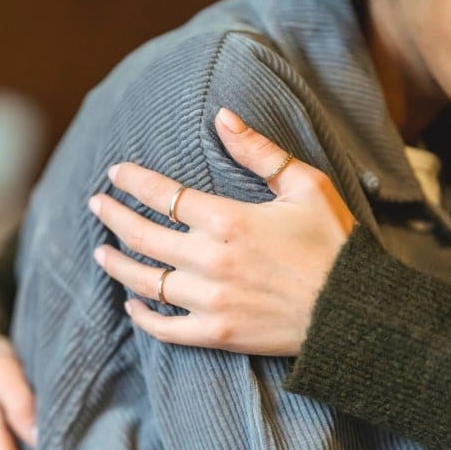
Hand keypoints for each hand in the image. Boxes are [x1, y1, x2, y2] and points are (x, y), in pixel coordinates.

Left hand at [87, 108, 356, 355]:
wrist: (354, 313)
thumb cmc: (334, 244)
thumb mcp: (306, 186)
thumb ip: (259, 152)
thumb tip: (221, 115)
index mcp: (228, 220)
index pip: (163, 195)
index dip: (133, 182)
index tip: (115, 173)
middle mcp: (210, 260)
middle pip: (143, 235)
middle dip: (112, 217)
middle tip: (96, 205)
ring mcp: (210, 300)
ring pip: (145, 281)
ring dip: (117, 264)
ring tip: (101, 252)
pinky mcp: (216, 334)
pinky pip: (165, 328)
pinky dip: (142, 317)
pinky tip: (131, 305)